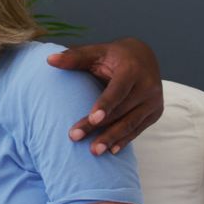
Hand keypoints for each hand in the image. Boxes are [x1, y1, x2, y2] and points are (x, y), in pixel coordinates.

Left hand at [46, 37, 163, 155]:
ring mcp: (153, 101)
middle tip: (75, 137)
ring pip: (131, 123)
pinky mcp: (154, 112)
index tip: (93, 119)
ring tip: (93, 151)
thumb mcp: (96, 52)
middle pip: (121, 110)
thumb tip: (49, 60)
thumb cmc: (113, 56)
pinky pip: (138, 129)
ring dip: (112, 138)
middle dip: (99, 126)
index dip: (106, 104)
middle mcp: (148, 86)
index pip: (118, 90)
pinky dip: (124, 140)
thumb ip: (74, 57)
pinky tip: (111, 151)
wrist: (144, 57)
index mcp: (132, 70)